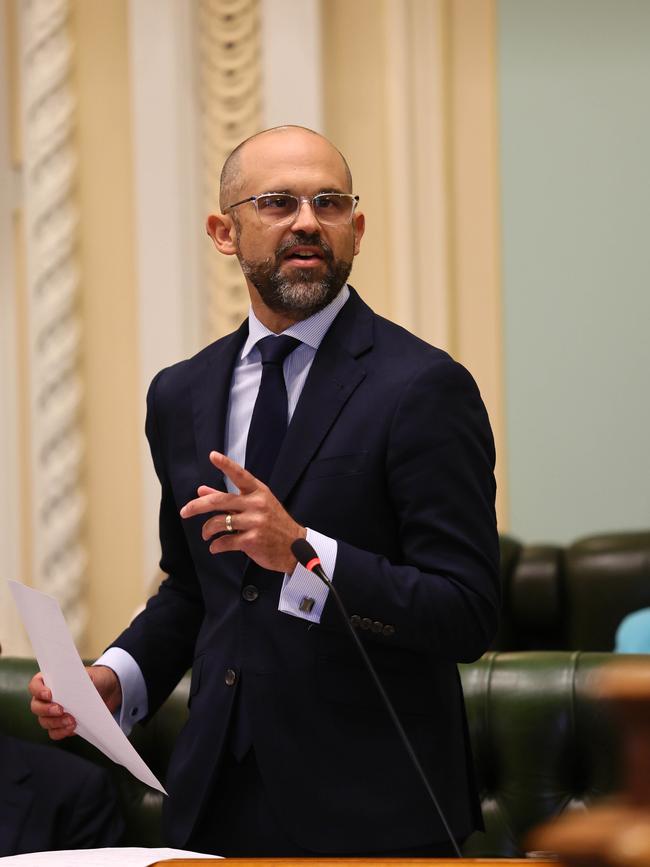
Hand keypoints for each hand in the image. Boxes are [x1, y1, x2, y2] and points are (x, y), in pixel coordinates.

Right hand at [28, 665, 121, 739]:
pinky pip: (54, 732)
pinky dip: (61, 731)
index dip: (38, 690)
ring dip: (56, 722)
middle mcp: (47, 699)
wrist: (108, 690)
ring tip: (71, 720)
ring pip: (44, 721)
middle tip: (60, 709)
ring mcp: (53, 714)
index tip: (49, 694)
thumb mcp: (90, 675)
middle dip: (46, 709)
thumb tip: (72, 688)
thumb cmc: (95, 679)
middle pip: (36, 706)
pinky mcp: (62, 725)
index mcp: (50, 681)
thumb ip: (80, 679)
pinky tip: (72, 728)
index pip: (35, 685)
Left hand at [180, 450, 306, 572]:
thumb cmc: (272, 523)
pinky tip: (215, 546)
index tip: (212, 455)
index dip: (226, 465)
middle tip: (184, 511)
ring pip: (218, 522)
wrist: (294, 547)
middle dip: (197, 506)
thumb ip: (228, 498)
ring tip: (206, 534)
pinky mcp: (253, 540)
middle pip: (219, 501)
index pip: (240, 475)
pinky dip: (216, 545)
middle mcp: (256, 504)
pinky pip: (225, 541)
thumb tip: (201, 490)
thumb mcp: (255, 506)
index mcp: (258, 492)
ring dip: (206, 530)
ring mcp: (255, 522)